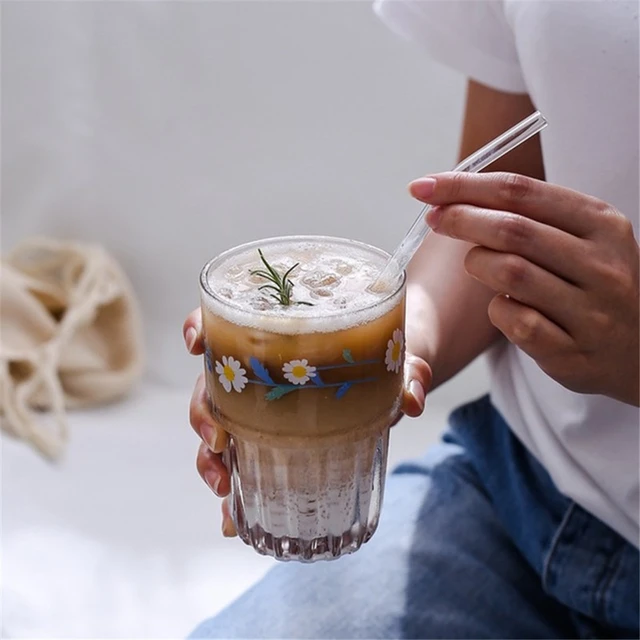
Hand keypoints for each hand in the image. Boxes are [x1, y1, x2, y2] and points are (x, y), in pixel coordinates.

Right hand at [182, 309, 431, 535]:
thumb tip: (413, 399)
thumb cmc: (388, 344)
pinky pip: (247, 459)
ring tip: (223, 487)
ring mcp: (266, 402)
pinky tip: (233, 518)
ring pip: (219, 423)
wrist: (399, 360)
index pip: (228, 319)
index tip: (195, 344)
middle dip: (203, 412)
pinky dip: (236, 491)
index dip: (200, 326)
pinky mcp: (279, 434)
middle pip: (212, 383)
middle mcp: (263, 366)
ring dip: (209, 457)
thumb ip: (408, 370)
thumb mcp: (400, 353)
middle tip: (216, 440)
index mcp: (282, 334)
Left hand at [409, 172, 639, 405]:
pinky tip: (503, 304)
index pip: (522, 191)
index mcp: (601, 224)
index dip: (465, 186)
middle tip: (433, 219)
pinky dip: (496, 309)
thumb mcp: (580, 239)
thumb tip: (452, 196)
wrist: (638, 349)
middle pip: (512, 229)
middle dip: (460, 219)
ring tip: (476, 264)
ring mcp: (591, 312)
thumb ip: (529, 217)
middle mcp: (602, 264)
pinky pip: (514, 322)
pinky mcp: (572, 352)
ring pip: (509, 273)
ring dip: (477, 264)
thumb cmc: (591, 284)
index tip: (424, 187)